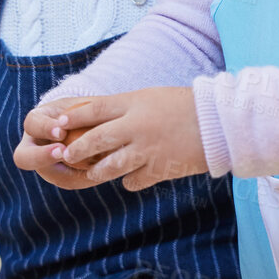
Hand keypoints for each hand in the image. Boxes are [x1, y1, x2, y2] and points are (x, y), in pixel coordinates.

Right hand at [14, 97, 103, 189]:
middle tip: (62, 152)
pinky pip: (70, 181)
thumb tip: (91, 115)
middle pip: (23, 157)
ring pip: (49, 175)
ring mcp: (44, 165)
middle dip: (41, 156)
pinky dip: (85, 177)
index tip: (61, 131)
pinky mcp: (60, 177)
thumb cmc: (81, 108)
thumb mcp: (80, 104)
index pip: (32, 124)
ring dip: (70, 172)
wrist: (85, 124)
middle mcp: (33, 147)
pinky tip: (101, 170)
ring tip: (92, 166)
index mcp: (35, 122)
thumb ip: (83, 110)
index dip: (44, 128)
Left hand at [48, 87, 208, 191]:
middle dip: (77, 149)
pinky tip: (132, 179)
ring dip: (98, 172)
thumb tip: (99, 118)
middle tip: (66, 155)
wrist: (220, 123)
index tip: (58, 124)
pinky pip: (134, 181)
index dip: (73, 117)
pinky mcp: (160, 169)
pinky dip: (130, 181)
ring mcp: (148, 150)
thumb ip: (127, 108)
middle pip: (96, 139)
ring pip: (110, 166)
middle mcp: (137, 126)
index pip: (94, 109)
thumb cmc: (185, 106)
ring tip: (92, 174)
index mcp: (135, 103)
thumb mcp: (152, 97)